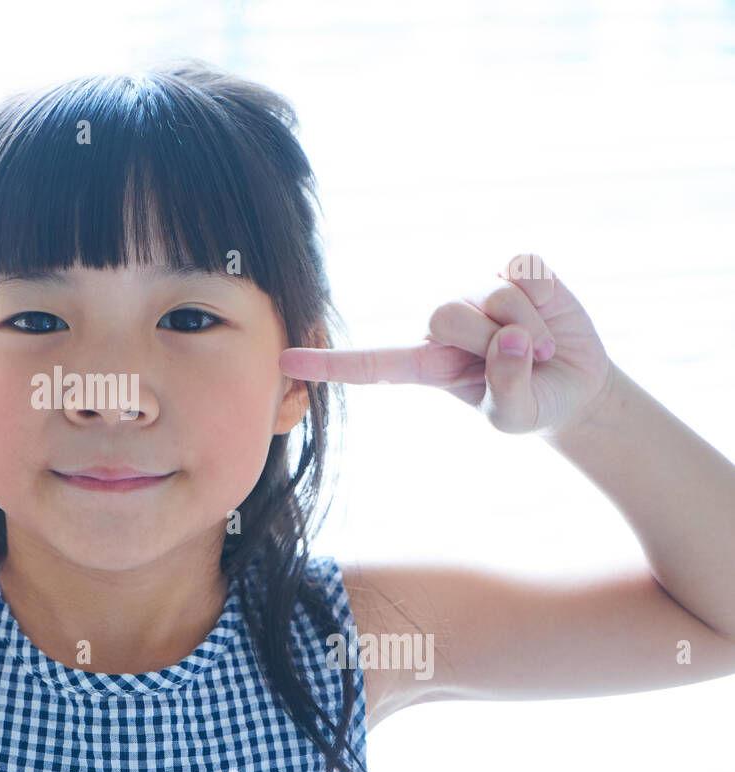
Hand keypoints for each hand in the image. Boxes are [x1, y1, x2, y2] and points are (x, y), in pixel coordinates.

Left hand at [279, 253, 614, 436]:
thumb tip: (507, 338)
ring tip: (536, 348)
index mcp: (427, 365)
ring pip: (491, 296)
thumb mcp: (515, 416)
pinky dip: (546, 301)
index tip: (285, 361)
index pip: (371, 364)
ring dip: (527, 329)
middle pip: (444, 315)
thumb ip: (506, 389)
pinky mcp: (510, 268)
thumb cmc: (532, 401)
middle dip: (489, 342)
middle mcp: (442, 323)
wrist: (575, 383)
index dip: (330, 363)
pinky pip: (524, 273)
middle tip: (518, 361)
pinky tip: (547, 316)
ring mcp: (475, 290)